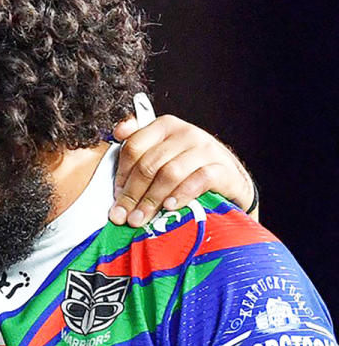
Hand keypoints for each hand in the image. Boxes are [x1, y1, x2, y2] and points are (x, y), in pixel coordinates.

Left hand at [110, 114, 254, 226]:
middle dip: (132, 193)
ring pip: (170, 173)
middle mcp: (186, 133)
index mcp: (165, 127)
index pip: (134, 146)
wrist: (230, 181)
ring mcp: (206, 149)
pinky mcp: (223, 168)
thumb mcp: (162, 155)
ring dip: (151, 199)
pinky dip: (182, 194)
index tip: (115, 197)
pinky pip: (199, 180)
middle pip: (149, 163)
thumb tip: (117, 131)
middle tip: (122, 216)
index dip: (121, 175)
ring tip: (140, 219)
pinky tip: (170, 207)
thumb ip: (140, 145)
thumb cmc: (188, 170)